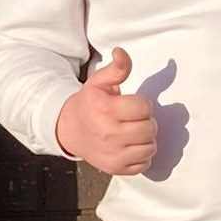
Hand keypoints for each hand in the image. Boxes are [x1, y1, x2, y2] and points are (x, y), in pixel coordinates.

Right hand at [54, 48, 159, 176]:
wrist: (70, 130)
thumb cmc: (89, 104)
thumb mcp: (99, 82)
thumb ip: (117, 68)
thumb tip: (121, 52)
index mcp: (105, 109)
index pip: (144, 107)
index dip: (141, 104)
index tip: (131, 105)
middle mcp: (109, 134)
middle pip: (150, 128)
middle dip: (146, 121)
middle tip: (133, 119)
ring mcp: (112, 154)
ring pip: (150, 148)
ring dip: (146, 139)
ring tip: (133, 132)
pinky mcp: (116, 168)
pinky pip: (144, 164)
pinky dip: (141, 156)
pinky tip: (130, 146)